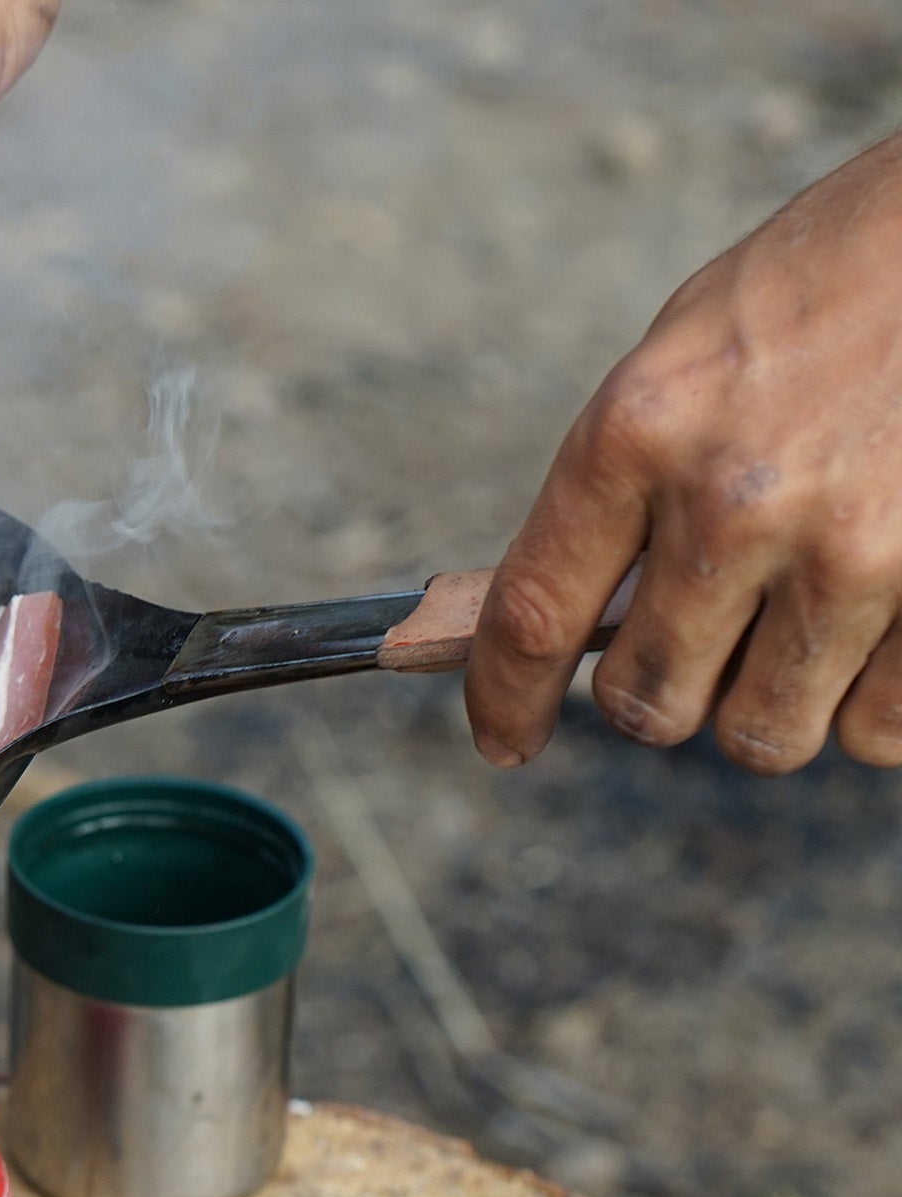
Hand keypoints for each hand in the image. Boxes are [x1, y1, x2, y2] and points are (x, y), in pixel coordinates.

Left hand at [467, 130, 901, 773]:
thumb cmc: (842, 282)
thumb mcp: (695, 349)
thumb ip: (628, 488)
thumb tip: (574, 627)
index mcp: (643, 429)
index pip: (533, 617)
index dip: (505, 700)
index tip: (505, 741)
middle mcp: (735, 499)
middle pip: (650, 704)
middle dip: (670, 691)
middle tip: (709, 643)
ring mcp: (851, 551)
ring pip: (764, 734)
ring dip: (777, 699)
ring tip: (814, 614)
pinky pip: (881, 731)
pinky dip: (878, 699)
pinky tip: (889, 620)